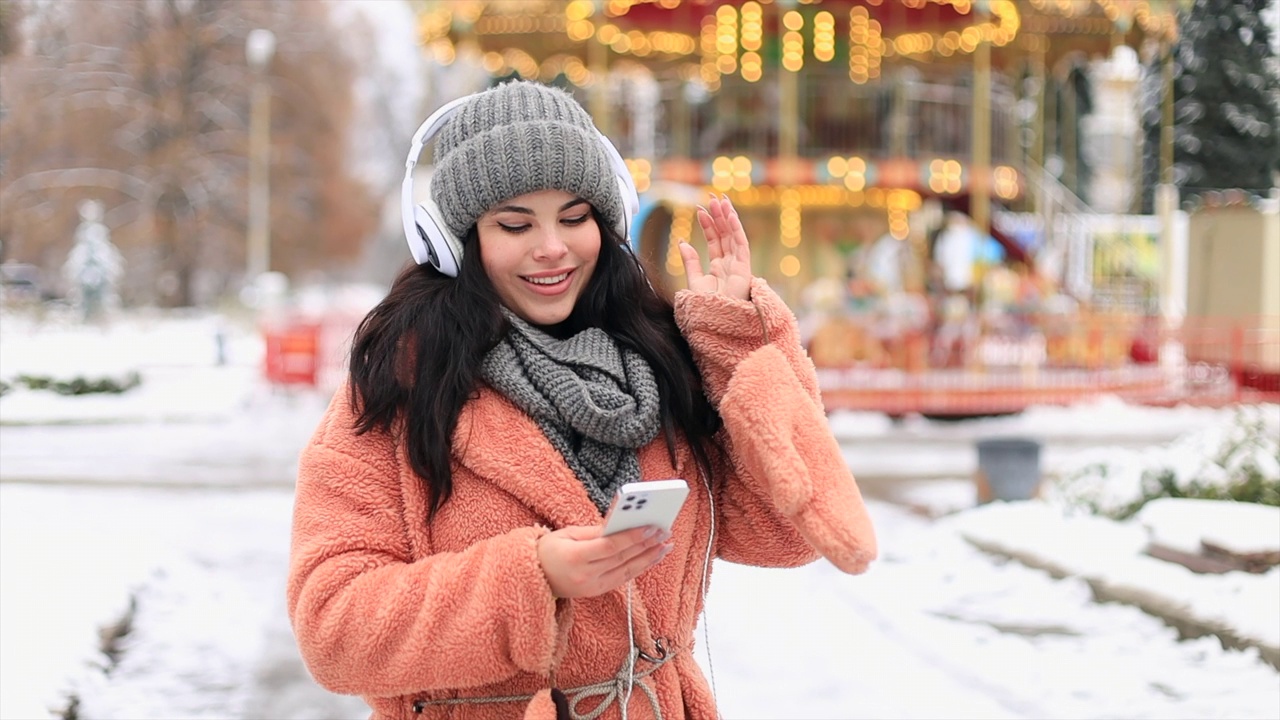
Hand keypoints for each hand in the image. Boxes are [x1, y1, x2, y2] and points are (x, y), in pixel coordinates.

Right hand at [537, 525, 672, 598]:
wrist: (534, 578)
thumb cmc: (549, 550)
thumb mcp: (567, 533)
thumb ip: (594, 531)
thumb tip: (620, 524)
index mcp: (574, 558)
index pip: (609, 547)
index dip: (631, 537)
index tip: (650, 527)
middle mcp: (585, 576)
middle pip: (622, 559)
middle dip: (645, 545)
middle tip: (664, 532)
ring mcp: (592, 587)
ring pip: (627, 572)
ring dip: (649, 558)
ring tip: (665, 544)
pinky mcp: (597, 592)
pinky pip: (623, 579)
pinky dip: (639, 567)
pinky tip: (652, 557)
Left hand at [679, 194, 752, 301]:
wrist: (715, 323)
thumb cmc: (706, 308)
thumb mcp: (694, 281)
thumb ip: (690, 261)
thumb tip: (681, 241)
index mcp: (719, 268)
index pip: (714, 240)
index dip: (708, 224)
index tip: (700, 209)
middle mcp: (730, 264)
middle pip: (725, 235)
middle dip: (719, 216)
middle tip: (711, 197)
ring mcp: (738, 266)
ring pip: (733, 236)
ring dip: (727, 217)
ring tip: (719, 200)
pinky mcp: (744, 269)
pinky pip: (741, 244)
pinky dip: (736, 228)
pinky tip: (729, 214)